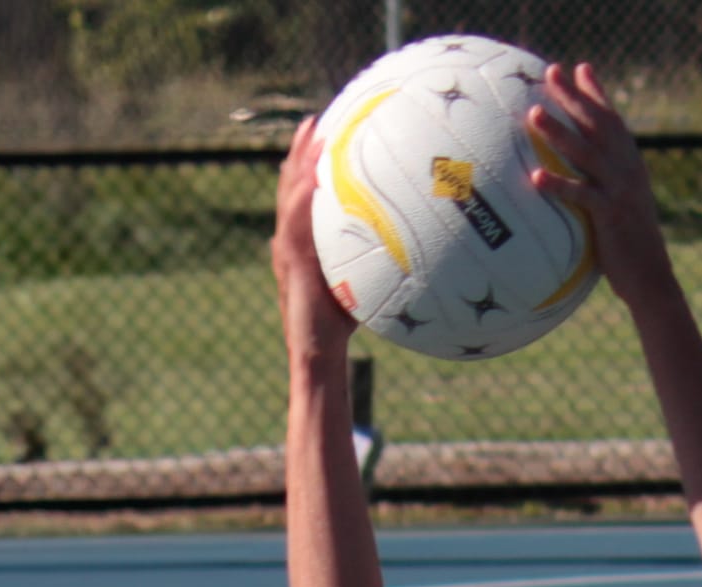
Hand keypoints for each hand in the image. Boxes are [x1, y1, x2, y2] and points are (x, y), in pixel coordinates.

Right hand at [271, 112, 353, 360]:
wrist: (320, 351)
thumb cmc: (343, 322)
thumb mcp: (362, 281)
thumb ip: (374, 258)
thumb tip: (414, 245)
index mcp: (304, 241)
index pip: (304, 196)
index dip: (310, 164)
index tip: (324, 134)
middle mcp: (290, 240)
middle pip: (290, 186)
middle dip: (299, 152)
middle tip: (312, 121)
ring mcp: (286, 250)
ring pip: (289, 197)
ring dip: (299, 164)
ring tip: (310, 136)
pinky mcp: (290, 264)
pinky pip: (295, 223)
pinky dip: (303, 197)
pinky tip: (315, 177)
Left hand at [526, 63, 675, 312]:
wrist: (653, 279)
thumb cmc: (632, 247)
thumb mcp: (624, 206)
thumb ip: (608, 184)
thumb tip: (590, 176)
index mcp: (631, 165)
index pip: (612, 120)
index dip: (597, 93)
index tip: (580, 69)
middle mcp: (628, 170)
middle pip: (596, 125)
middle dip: (573, 97)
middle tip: (551, 72)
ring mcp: (620, 190)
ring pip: (585, 152)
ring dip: (558, 132)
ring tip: (533, 113)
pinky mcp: (611, 215)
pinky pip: (580, 195)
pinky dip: (558, 185)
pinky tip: (535, 177)